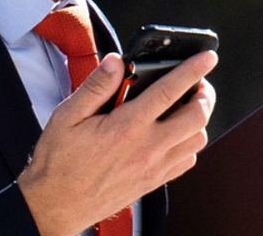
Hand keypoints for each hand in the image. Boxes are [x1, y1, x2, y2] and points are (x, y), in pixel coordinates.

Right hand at [18, 51, 217, 235]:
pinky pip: (188, 160)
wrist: (55, 205)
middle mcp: (146, 148)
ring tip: (188, 106)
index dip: (193, 70)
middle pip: (196, 116)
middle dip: (204, 94)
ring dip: (199, 119)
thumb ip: (96, 86)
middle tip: (199, 83)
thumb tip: (116, 62)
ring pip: (197, 139)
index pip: (170, 91)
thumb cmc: (59, 162)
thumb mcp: (67, 116)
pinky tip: (176, 134)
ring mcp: (153, 167)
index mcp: (126, 127)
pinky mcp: (154, 182)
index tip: (207, 57)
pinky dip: (189, 143)